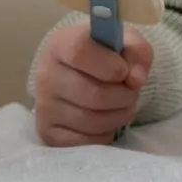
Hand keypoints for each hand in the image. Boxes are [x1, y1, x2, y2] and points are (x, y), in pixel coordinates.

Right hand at [33, 21, 153, 146]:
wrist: (76, 71)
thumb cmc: (103, 52)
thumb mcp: (124, 40)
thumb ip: (137, 51)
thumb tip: (136, 80)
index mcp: (61, 44)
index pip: (80, 53)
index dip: (109, 65)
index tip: (124, 71)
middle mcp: (46, 75)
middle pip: (92, 94)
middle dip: (124, 95)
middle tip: (133, 91)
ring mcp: (44, 107)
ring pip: (91, 120)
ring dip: (119, 115)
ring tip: (125, 103)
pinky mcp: (47, 133)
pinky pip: (84, 142)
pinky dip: (105, 133)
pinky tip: (109, 119)